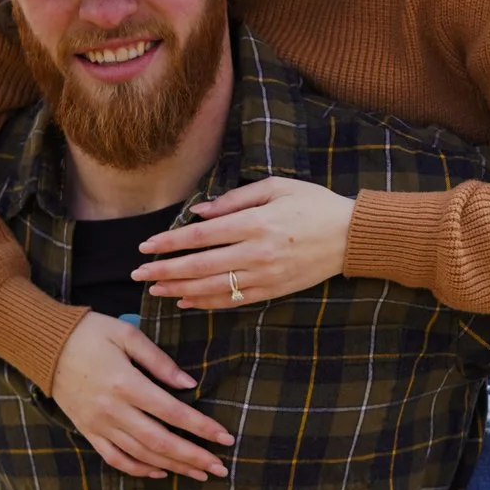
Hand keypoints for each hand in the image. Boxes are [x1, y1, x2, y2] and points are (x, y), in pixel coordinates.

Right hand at [50, 313, 232, 480]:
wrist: (44, 345)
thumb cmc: (91, 333)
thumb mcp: (128, 335)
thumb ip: (160, 361)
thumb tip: (189, 384)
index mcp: (126, 384)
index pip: (173, 413)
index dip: (202, 428)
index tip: (226, 438)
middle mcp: (113, 410)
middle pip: (161, 442)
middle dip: (194, 457)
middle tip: (220, 469)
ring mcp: (98, 424)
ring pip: (141, 455)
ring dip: (173, 467)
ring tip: (200, 473)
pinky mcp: (88, 431)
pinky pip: (115, 458)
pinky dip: (138, 469)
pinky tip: (160, 471)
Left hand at [133, 177, 353, 308]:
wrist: (351, 236)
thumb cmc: (314, 204)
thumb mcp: (276, 187)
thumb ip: (236, 199)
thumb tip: (200, 213)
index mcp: (254, 223)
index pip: (200, 236)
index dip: (169, 242)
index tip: (146, 246)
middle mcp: (256, 252)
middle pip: (199, 265)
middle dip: (164, 271)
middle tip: (138, 275)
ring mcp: (265, 275)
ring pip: (213, 287)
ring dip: (180, 289)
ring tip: (155, 290)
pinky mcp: (274, 290)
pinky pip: (234, 300)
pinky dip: (208, 302)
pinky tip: (187, 301)